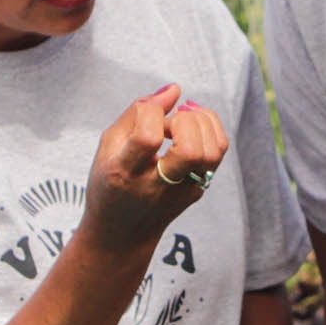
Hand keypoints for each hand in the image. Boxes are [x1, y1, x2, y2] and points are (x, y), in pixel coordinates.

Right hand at [83, 85, 226, 248]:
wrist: (121, 234)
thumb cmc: (110, 182)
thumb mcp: (109, 146)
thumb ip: (137, 112)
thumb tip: (175, 89)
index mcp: (124, 172)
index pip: (148, 137)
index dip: (151, 113)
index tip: (146, 113)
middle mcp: (155, 186)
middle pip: (190, 150)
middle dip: (184, 121)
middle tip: (169, 121)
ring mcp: (181, 192)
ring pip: (212, 152)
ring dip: (202, 123)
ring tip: (184, 119)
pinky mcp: (196, 192)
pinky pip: (216, 154)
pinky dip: (210, 130)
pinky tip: (192, 126)